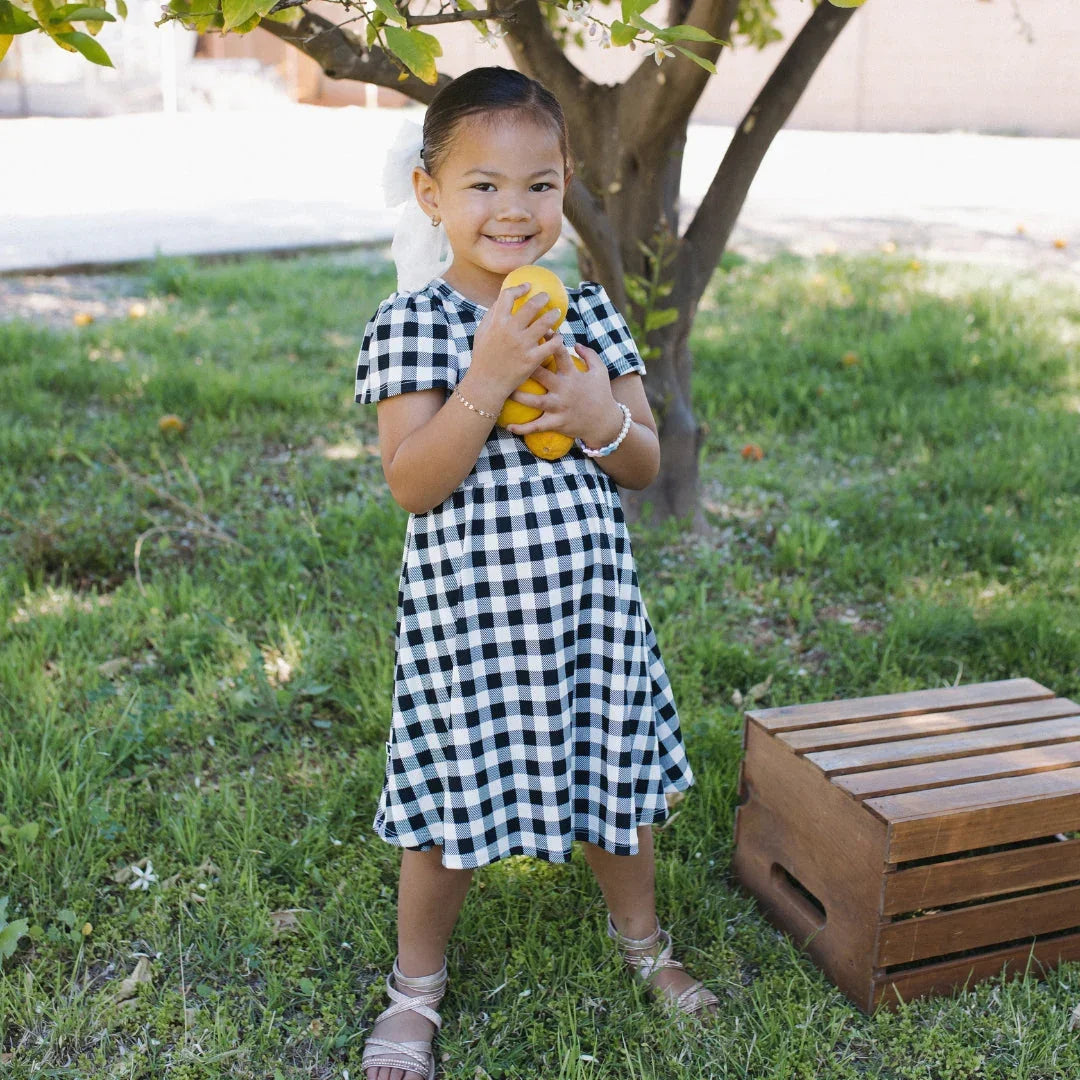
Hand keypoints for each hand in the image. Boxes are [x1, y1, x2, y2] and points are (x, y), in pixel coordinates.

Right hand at [467, 283, 565, 401]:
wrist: (486, 384)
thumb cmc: (483, 358)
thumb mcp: (481, 333)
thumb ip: (491, 316)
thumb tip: (503, 300)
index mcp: (497, 323)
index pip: (508, 296)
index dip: (519, 288)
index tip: (527, 287)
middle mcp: (510, 331)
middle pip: (531, 306)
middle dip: (542, 298)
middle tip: (547, 297)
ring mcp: (522, 345)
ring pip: (545, 323)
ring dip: (553, 315)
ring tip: (557, 314)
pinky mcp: (532, 360)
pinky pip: (551, 345)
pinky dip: (557, 338)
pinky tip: (558, 337)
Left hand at [505, 341, 626, 446]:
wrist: (605, 423)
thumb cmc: (601, 395)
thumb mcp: (600, 372)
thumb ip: (589, 355)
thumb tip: (575, 343)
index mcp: (573, 375)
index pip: (560, 353)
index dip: (549, 340)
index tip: (536, 331)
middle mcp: (564, 390)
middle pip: (541, 375)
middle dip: (526, 367)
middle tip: (508, 359)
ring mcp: (559, 407)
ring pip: (535, 402)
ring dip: (518, 397)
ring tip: (504, 391)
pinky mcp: (557, 423)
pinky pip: (537, 427)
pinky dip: (523, 428)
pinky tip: (508, 426)